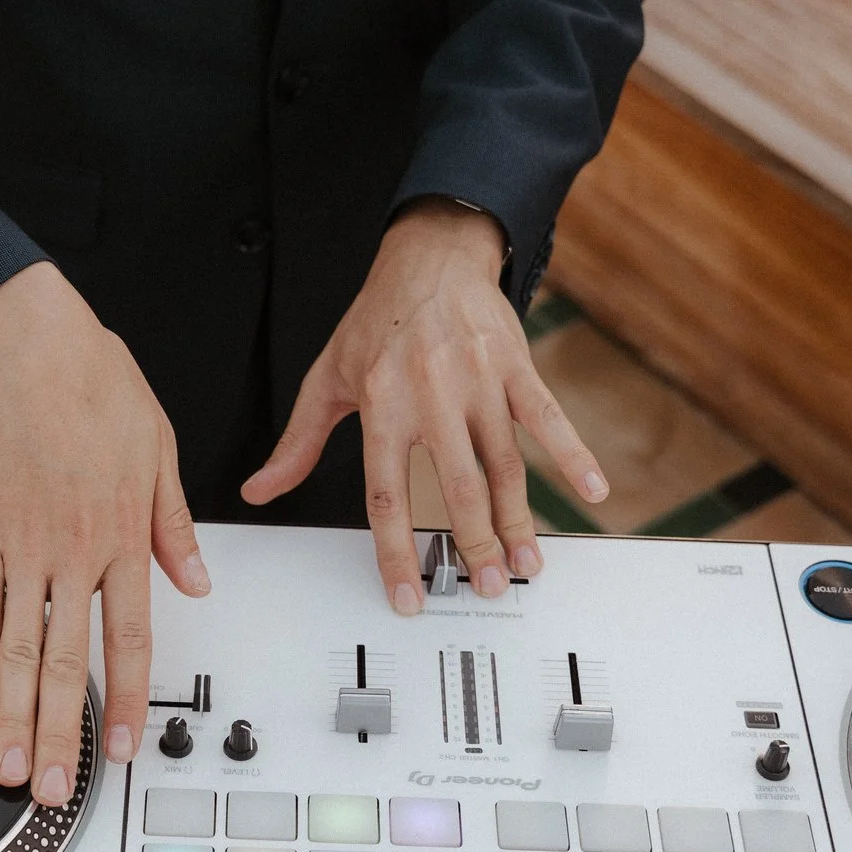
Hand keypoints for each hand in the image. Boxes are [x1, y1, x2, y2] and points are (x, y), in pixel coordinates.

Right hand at [0, 263, 207, 803]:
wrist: (24, 342)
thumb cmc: (93, 383)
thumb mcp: (158, 449)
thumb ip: (173, 524)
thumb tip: (196, 580)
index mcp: (123, 535)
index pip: (129, 637)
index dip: (127, 700)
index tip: (122, 749)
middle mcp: (73, 550)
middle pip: (67, 660)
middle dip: (61, 732)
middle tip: (55, 787)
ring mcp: (22, 546)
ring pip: (18, 649)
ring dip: (14, 715)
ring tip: (10, 766)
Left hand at [240, 201, 608, 611]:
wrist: (429, 257)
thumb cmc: (377, 321)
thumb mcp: (327, 379)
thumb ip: (299, 442)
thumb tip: (260, 489)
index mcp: (381, 404)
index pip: (386, 494)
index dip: (396, 551)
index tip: (408, 593)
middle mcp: (430, 394)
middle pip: (458, 486)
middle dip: (475, 544)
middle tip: (488, 586)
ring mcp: (478, 380)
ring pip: (504, 464)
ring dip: (519, 519)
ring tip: (527, 563)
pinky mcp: (515, 366)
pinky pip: (547, 417)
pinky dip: (573, 453)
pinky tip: (592, 489)